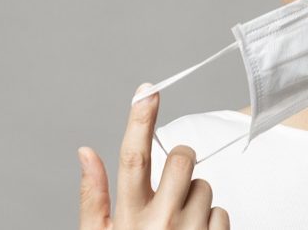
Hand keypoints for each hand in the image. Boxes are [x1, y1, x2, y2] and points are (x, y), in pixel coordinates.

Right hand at [77, 83, 229, 228]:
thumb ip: (92, 196)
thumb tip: (86, 152)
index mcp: (130, 216)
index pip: (133, 157)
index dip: (140, 120)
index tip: (147, 92)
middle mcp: (161, 222)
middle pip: (180, 159)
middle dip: (180, 160)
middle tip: (173, 182)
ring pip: (204, 186)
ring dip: (194, 199)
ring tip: (180, 223)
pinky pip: (221, 212)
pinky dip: (211, 221)